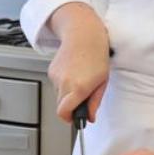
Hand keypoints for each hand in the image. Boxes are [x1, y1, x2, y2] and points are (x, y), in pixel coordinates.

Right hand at [47, 2, 109, 122]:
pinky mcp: (51, 71)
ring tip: (81, 79)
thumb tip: (89, 117)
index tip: (75, 118)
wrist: (83, 35)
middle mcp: (65, 84)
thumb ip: (94, 102)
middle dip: (71, 106)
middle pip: (61, 106)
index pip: (64, 113)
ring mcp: (56, 77)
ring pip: (59, 95)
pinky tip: (74, 72)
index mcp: (79, 88)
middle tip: (83, 97)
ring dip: (68, 93)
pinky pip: (57, 84)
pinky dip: (64, 83)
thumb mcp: (102, 81)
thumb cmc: (97, 55)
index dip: (69, 119)